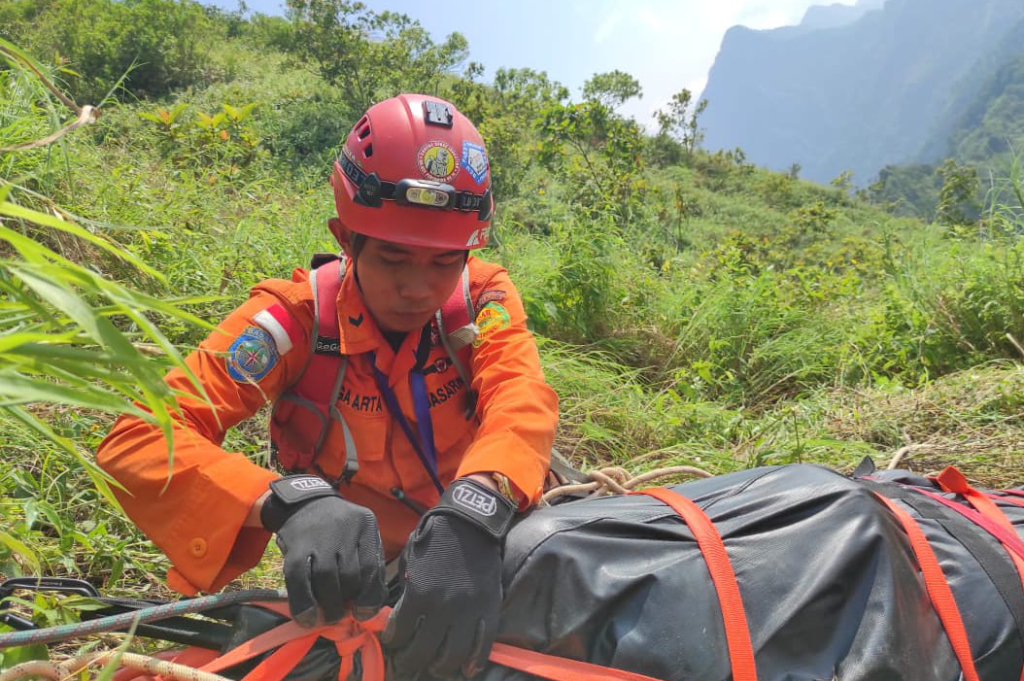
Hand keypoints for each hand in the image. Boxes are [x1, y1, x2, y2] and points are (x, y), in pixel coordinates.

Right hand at [261, 475, 385, 626]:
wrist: (304, 503)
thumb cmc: (339, 528)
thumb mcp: (360, 535)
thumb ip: (368, 564)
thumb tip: (368, 607)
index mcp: (366, 524)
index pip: (372, 567)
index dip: (369, 597)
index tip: (363, 614)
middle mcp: (344, 528)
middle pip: (350, 575)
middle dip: (347, 601)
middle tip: (342, 612)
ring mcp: (318, 537)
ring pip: (326, 579)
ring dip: (328, 605)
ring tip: (328, 615)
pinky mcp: (296, 547)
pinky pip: (299, 580)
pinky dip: (303, 603)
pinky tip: (307, 618)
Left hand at [383, 478, 514, 678]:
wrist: (470, 522)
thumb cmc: (436, 537)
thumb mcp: (411, 560)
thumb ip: (407, 589)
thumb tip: (401, 613)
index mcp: (419, 593)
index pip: (399, 632)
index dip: (393, 641)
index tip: (393, 642)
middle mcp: (442, 608)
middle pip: (423, 651)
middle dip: (412, 661)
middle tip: (409, 663)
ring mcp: (468, 611)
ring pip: (453, 655)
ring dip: (441, 667)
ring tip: (436, 668)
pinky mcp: (488, 609)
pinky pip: (482, 644)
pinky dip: (475, 662)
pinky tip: (467, 670)